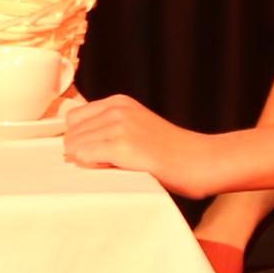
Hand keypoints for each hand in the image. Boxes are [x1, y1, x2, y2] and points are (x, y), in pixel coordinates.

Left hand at [64, 93, 225, 194]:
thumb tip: (71, 144)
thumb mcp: (137, 126)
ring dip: (87, 161)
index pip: (74, 118)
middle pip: (70, 133)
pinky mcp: (123, 146)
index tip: (98, 152)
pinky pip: (84, 156)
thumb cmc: (171, 152)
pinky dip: (92, 167)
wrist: (203, 161)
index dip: (82, 139)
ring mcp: (120, 126)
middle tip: (109, 163)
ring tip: (116, 166)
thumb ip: (109, 127)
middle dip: (82, 151)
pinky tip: (116, 170)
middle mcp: (117, 110)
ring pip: (74, 145)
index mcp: (119, 102)